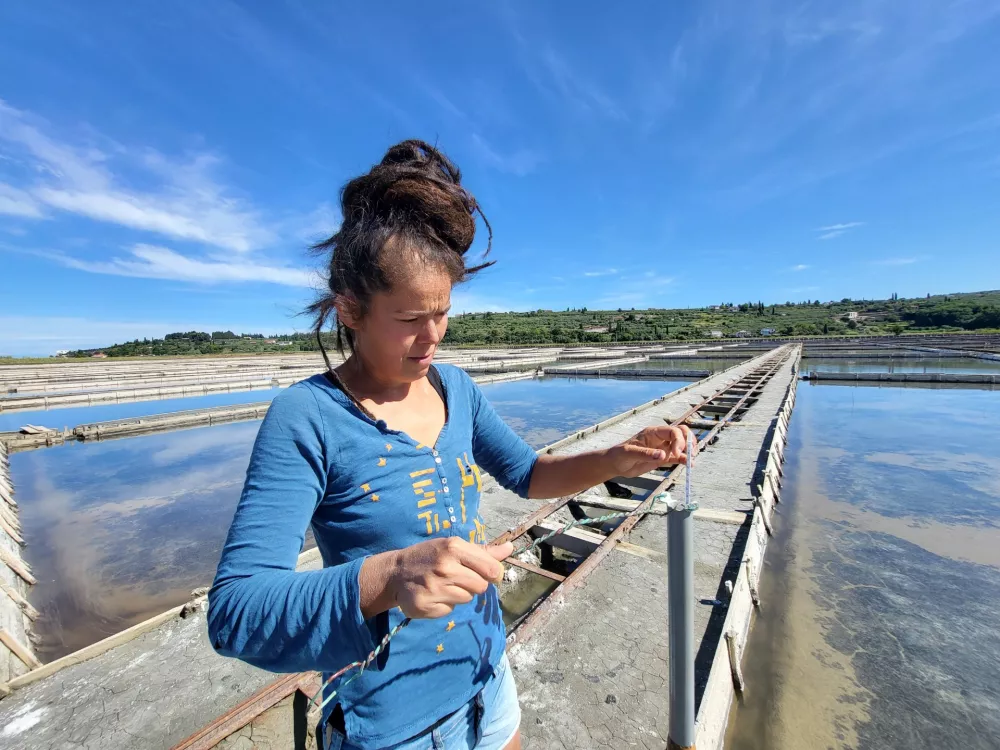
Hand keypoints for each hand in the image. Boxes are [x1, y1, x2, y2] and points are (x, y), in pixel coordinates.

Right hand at [362, 538, 512, 619]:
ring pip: (466, 599)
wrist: (396, 572)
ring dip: (458, 594)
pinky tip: (433, 595)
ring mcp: (434, 587)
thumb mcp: (454, 547)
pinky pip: (449, 610)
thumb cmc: (431, 556)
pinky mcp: (424, 606)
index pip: (492, 569)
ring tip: (442, 585)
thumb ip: (483, 551)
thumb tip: (510, 548)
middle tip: (456, 578)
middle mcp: (444, 567)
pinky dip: (444, 605)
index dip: (492, 574)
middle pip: (481, 587)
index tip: (484, 573)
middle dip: (473, 584)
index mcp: (454, 548)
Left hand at [606, 424, 695, 477]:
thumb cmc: (620, 455)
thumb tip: (663, 455)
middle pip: (681, 433)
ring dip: (689, 450)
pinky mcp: (663, 458)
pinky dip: (685, 460)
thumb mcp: (630, 454)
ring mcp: (663, 448)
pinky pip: (678, 457)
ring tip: (691, 461)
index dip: (679, 440)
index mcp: (653, 433)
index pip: (673, 431)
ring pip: (682, 444)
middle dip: (689, 442)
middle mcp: (661, 438)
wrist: (616, 465)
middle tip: (690, 454)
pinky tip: (689, 465)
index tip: (676, 453)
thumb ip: (645, 454)